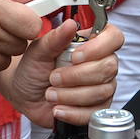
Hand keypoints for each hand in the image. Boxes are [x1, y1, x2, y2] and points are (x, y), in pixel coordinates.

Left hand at [8, 20, 124, 127]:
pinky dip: (73, 112)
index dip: (100, 47)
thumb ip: (55, 38)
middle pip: (109, 67)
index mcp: (92, 43)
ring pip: (101, 91)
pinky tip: (58, 108)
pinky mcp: (96, 109)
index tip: (76, 56)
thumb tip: (70, 25)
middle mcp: (101, 63)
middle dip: (77, 75)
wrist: (24, 94)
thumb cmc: (34, 68)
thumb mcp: (39, 50)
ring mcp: (102, 87)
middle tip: (54, 77)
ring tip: (50, 94)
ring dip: (70, 95)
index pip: (114, 38)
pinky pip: (94, 113)